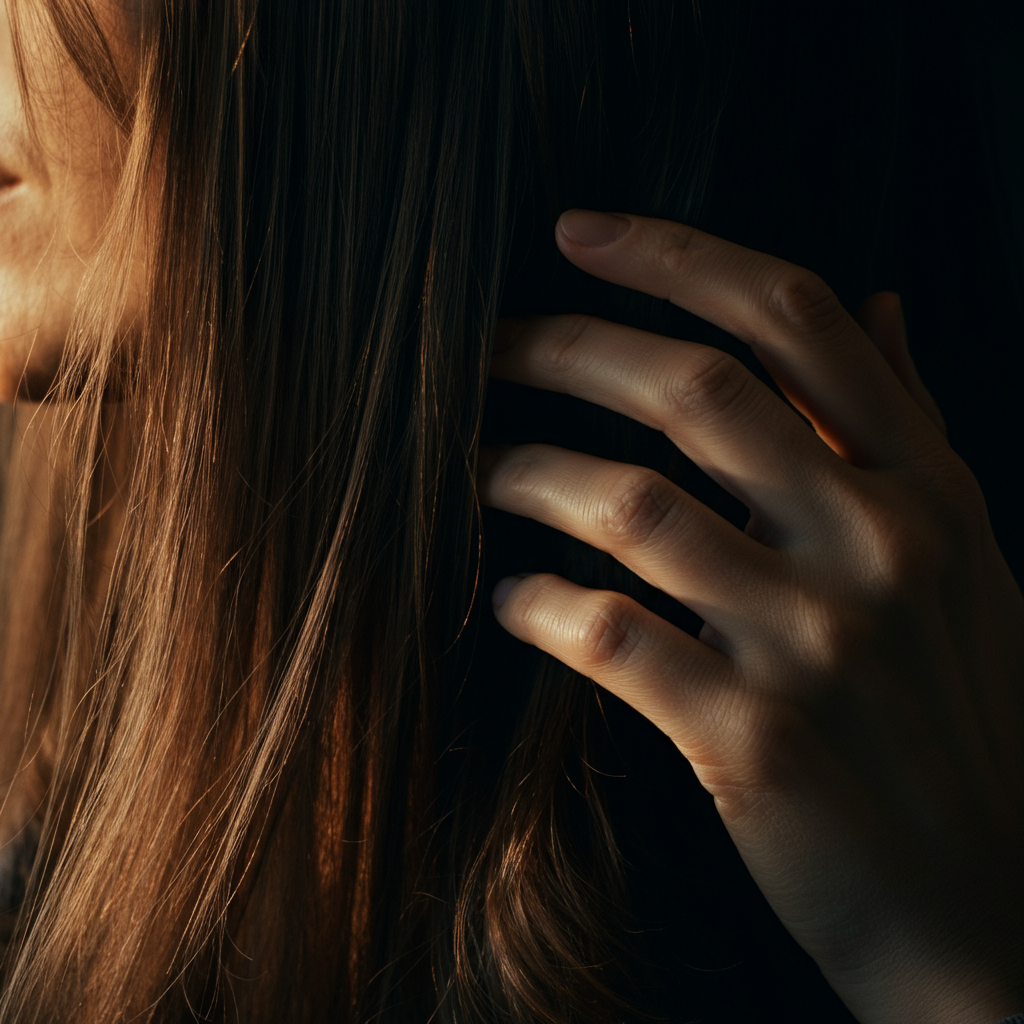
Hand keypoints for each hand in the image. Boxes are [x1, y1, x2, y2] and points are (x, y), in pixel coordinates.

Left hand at [479, 211, 1023, 1023]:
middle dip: (568, 348)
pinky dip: (543, 606)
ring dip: (529, 473)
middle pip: (696, 391)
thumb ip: (912, 425)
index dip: (676, 256)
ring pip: (632, 506)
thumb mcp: (966, 555)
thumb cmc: (958, 715)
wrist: (988, 903)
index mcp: (927, 488)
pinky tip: (511, 600)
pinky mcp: (752, 737)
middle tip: (483, 344)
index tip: (575, 231)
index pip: (794, 322)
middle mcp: (878, 544)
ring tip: (478, 468)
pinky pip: (612, 636)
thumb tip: (879, 302)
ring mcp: (816, 642)